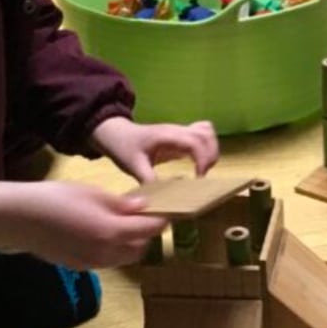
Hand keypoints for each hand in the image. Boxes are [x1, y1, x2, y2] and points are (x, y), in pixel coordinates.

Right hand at [0, 180, 163, 268]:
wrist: (19, 219)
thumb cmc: (55, 198)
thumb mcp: (92, 193)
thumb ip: (120, 204)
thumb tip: (143, 208)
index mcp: (113, 231)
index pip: (150, 229)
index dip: (161, 220)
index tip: (166, 211)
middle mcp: (106, 253)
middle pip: (140, 248)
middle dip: (146, 235)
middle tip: (142, 217)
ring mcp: (92, 263)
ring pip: (123, 258)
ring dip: (130, 245)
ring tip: (121, 225)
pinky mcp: (79, 266)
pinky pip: (106, 261)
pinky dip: (112, 251)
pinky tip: (99, 234)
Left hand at [91, 116, 218, 182]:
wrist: (115, 133)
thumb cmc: (123, 147)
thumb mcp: (132, 165)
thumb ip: (148, 179)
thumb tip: (163, 197)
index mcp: (166, 136)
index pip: (195, 141)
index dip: (202, 159)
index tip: (199, 178)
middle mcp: (177, 130)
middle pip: (206, 134)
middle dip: (210, 156)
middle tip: (201, 177)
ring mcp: (180, 130)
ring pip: (207, 132)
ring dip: (211, 150)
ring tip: (202, 170)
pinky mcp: (182, 135)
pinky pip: (202, 134)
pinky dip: (207, 146)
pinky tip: (199, 163)